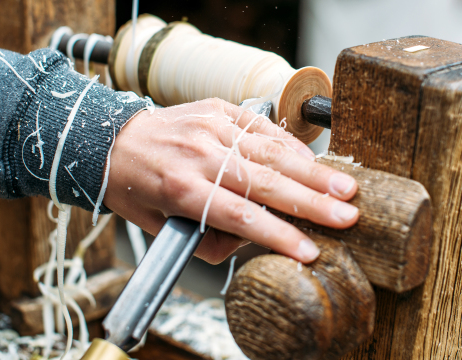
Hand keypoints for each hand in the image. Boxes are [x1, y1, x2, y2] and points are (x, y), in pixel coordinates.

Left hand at [103, 98, 358, 263]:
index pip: (240, 215)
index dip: (278, 234)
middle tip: (348, 215)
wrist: (112, 141)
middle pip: (264, 181)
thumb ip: (210, 239)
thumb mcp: (162, 227)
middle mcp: (199, 155)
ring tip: (345, 187)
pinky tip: (313, 160)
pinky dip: (290, 144)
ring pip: (270, 151)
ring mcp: (211, 127)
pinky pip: (262, 126)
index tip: (310, 251)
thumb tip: (255, 239)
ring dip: (312, 170)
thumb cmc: (137, 189)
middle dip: (311, 201)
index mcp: (182, 189)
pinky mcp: (218, 109)